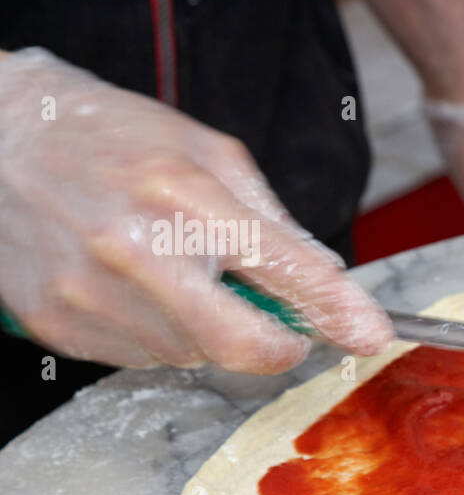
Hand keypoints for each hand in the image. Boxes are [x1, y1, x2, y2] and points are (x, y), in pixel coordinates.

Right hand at [0, 48, 393, 371]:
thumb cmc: (108, 136)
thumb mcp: (206, 152)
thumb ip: (273, 221)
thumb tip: (328, 283)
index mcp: (183, 197)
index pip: (285, 272)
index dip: (338, 312)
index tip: (371, 336)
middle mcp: (135, 252)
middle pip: (244, 346)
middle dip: (278, 343)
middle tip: (279, 321)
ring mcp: (91, 296)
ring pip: (194, 357)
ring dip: (209, 331)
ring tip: (176, 273)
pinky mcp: (61, 326)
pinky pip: (143, 358)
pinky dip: (160, 334)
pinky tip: (136, 288)